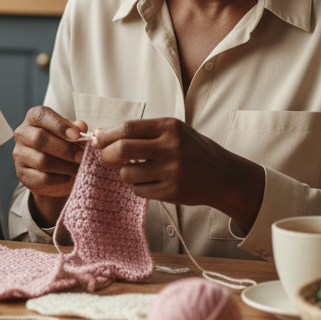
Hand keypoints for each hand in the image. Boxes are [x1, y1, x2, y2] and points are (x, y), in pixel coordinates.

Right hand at [13, 106, 88, 196]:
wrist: (52, 170)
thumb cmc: (61, 144)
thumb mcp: (70, 133)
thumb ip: (76, 129)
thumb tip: (81, 127)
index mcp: (33, 118)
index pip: (41, 115)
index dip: (60, 125)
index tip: (77, 135)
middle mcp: (22, 133)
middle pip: (40, 139)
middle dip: (65, 149)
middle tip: (82, 156)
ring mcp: (19, 154)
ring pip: (41, 161)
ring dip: (65, 166)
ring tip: (78, 167)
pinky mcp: (22, 174)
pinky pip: (42, 178)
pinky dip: (59, 178)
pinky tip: (68, 176)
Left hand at [93, 118, 264, 229]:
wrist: (224, 175)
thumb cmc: (193, 150)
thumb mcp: (174, 131)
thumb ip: (142, 132)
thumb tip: (101, 134)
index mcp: (169, 127)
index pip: (127, 128)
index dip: (106, 135)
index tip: (96, 140)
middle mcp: (171, 147)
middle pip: (122, 150)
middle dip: (107, 155)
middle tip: (106, 157)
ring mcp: (172, 171)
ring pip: (127, 174)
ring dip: (123, 173)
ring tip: (134, 170)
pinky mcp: (172, 192)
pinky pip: (139, 190)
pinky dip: (137, 187)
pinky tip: (148, 182)